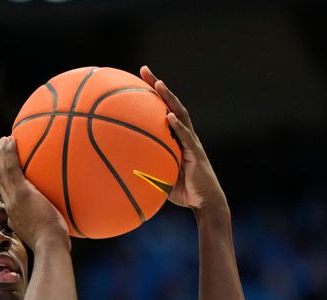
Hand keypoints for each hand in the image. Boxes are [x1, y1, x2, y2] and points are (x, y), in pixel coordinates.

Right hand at [0, 136, 70, 251]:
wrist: (51, 247)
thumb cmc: (58, 246)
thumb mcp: (56, 234)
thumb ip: (59, 224)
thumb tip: (75, 218)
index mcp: (17, 216)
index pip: (10, 197)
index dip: (9, 183)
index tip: (12, 173)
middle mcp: (11, 207)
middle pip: (3, 182)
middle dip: (2, 165)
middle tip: (4, 150)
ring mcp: (14, 200)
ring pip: (3, 173)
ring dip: (2, 155)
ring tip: (6, 140)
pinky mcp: (21, 193)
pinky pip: (11, 168)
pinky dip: (8, 153)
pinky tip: (11, 139)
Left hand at [140, 65, 226, 211]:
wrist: (205, 203)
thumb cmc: (184, 193)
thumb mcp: (160, 178)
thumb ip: (146, 169)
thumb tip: (120, 170)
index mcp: (177, 138)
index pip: (164, 110)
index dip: (152, 95)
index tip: (138, 80)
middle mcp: (185, 135)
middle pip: (171, 104)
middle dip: (158, 86)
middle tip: (144, 69)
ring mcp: (192, 142)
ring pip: (180, 114)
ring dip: (169, 98)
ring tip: (158, 84)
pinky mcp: (196, 153)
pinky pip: (186, 137)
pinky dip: (177, 126)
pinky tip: (169, 117)